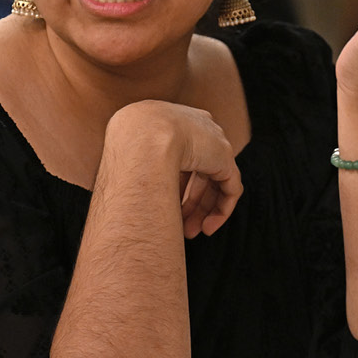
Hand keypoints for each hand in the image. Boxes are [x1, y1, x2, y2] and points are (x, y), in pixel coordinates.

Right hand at [105, 101, 242, 238]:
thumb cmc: (126, 146)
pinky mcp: (225, 159)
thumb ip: (137, 168)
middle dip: (190, 203)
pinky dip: (221, 210)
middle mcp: (196, 129)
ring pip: (214, 183)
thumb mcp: (129, 155)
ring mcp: (213, 142)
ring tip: (191, 233)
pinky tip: (208, 228)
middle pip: (199, 172)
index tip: (165, 206)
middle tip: (182, 227)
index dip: (174, 185)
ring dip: (203, 211)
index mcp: (172, 124)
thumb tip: (133, 190)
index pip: (181, 159)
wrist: (141, 135)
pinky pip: (230, 188)